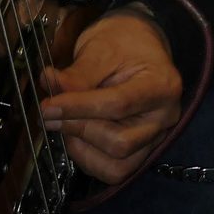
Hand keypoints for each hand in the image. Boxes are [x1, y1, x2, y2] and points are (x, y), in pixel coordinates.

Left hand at [41, 4, 183, 183]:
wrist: (139, 44)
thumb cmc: (124, 42)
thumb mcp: (100, 48)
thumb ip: (77, 74)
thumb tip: (51, 86)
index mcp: (162, 85)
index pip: (118, 104)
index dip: (78, 108)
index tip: (48, 106)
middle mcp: (165, 116)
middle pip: (120, 142)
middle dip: (79, 129)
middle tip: (51, 114)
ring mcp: (155, 136)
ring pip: (118, 165)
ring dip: (83, 148)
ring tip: (66, 123)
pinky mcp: (141, 150)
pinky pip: (114, 170)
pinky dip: (89, 159)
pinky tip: (77, 136)